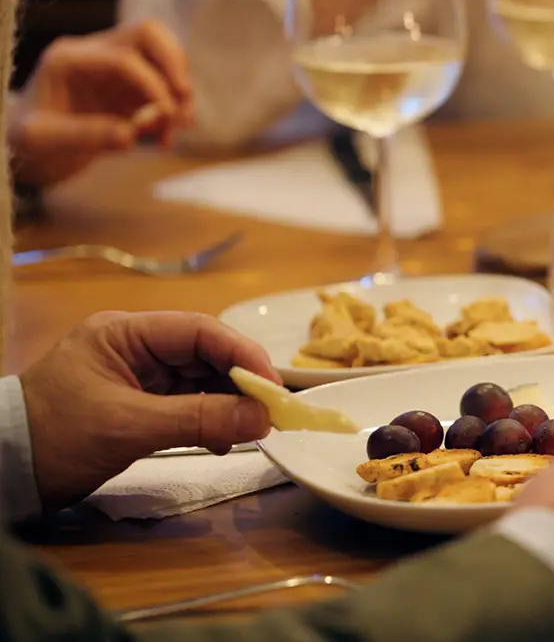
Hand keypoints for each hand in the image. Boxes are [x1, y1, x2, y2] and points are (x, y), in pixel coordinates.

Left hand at [12, 20, 193, 186]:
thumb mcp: (42, 140)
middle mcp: (93, 54)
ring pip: (163, 55)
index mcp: (68, 59)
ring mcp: (113, 69)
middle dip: (174, 64)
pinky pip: (164, 86)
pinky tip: (166, 136)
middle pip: (148, 34)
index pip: (123, 58)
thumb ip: (84, 134)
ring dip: (179, 90)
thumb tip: (130, 135)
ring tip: (176, 127)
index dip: (151, 84)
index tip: (163, 116)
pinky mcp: (128, 88)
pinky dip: (174, 108)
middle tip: (184, 97)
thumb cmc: (25, 141)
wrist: (26, 149)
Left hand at [17, 312, 276, 510]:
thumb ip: (199, 419)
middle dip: (240, 383)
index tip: (273, 387)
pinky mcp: (135, 406)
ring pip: (199, 381)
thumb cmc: (55, 439)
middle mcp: (133, 348)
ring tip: (253, 430)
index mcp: (124, 333)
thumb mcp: (129, 427)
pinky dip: (209, 421)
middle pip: (204, 355)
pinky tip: (225, 440)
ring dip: (228, 405)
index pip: (200, 331)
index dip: (243, 356)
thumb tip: (263, 418)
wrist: (1, 473)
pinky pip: (186, 405)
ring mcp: (134, 377)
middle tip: (271, 413)